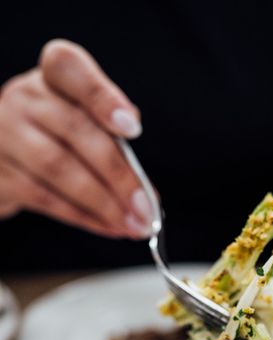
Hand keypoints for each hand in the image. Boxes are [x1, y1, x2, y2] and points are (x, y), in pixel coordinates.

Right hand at [0, 39, 152, 237]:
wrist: (5, 161)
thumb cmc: (56, 137)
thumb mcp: (82, 121)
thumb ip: (112, 138)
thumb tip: (146, 187)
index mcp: (52, 76)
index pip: (70, 67)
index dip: (102, 97)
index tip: (133, 128)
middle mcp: (24, 97)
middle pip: (75, 129)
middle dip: (118, 174)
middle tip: (146, 205)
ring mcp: (5, 134)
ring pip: (58, 168)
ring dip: (103, 202)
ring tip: (133, 223)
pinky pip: (45, 197)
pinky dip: (83, 216)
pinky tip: (109, 227)